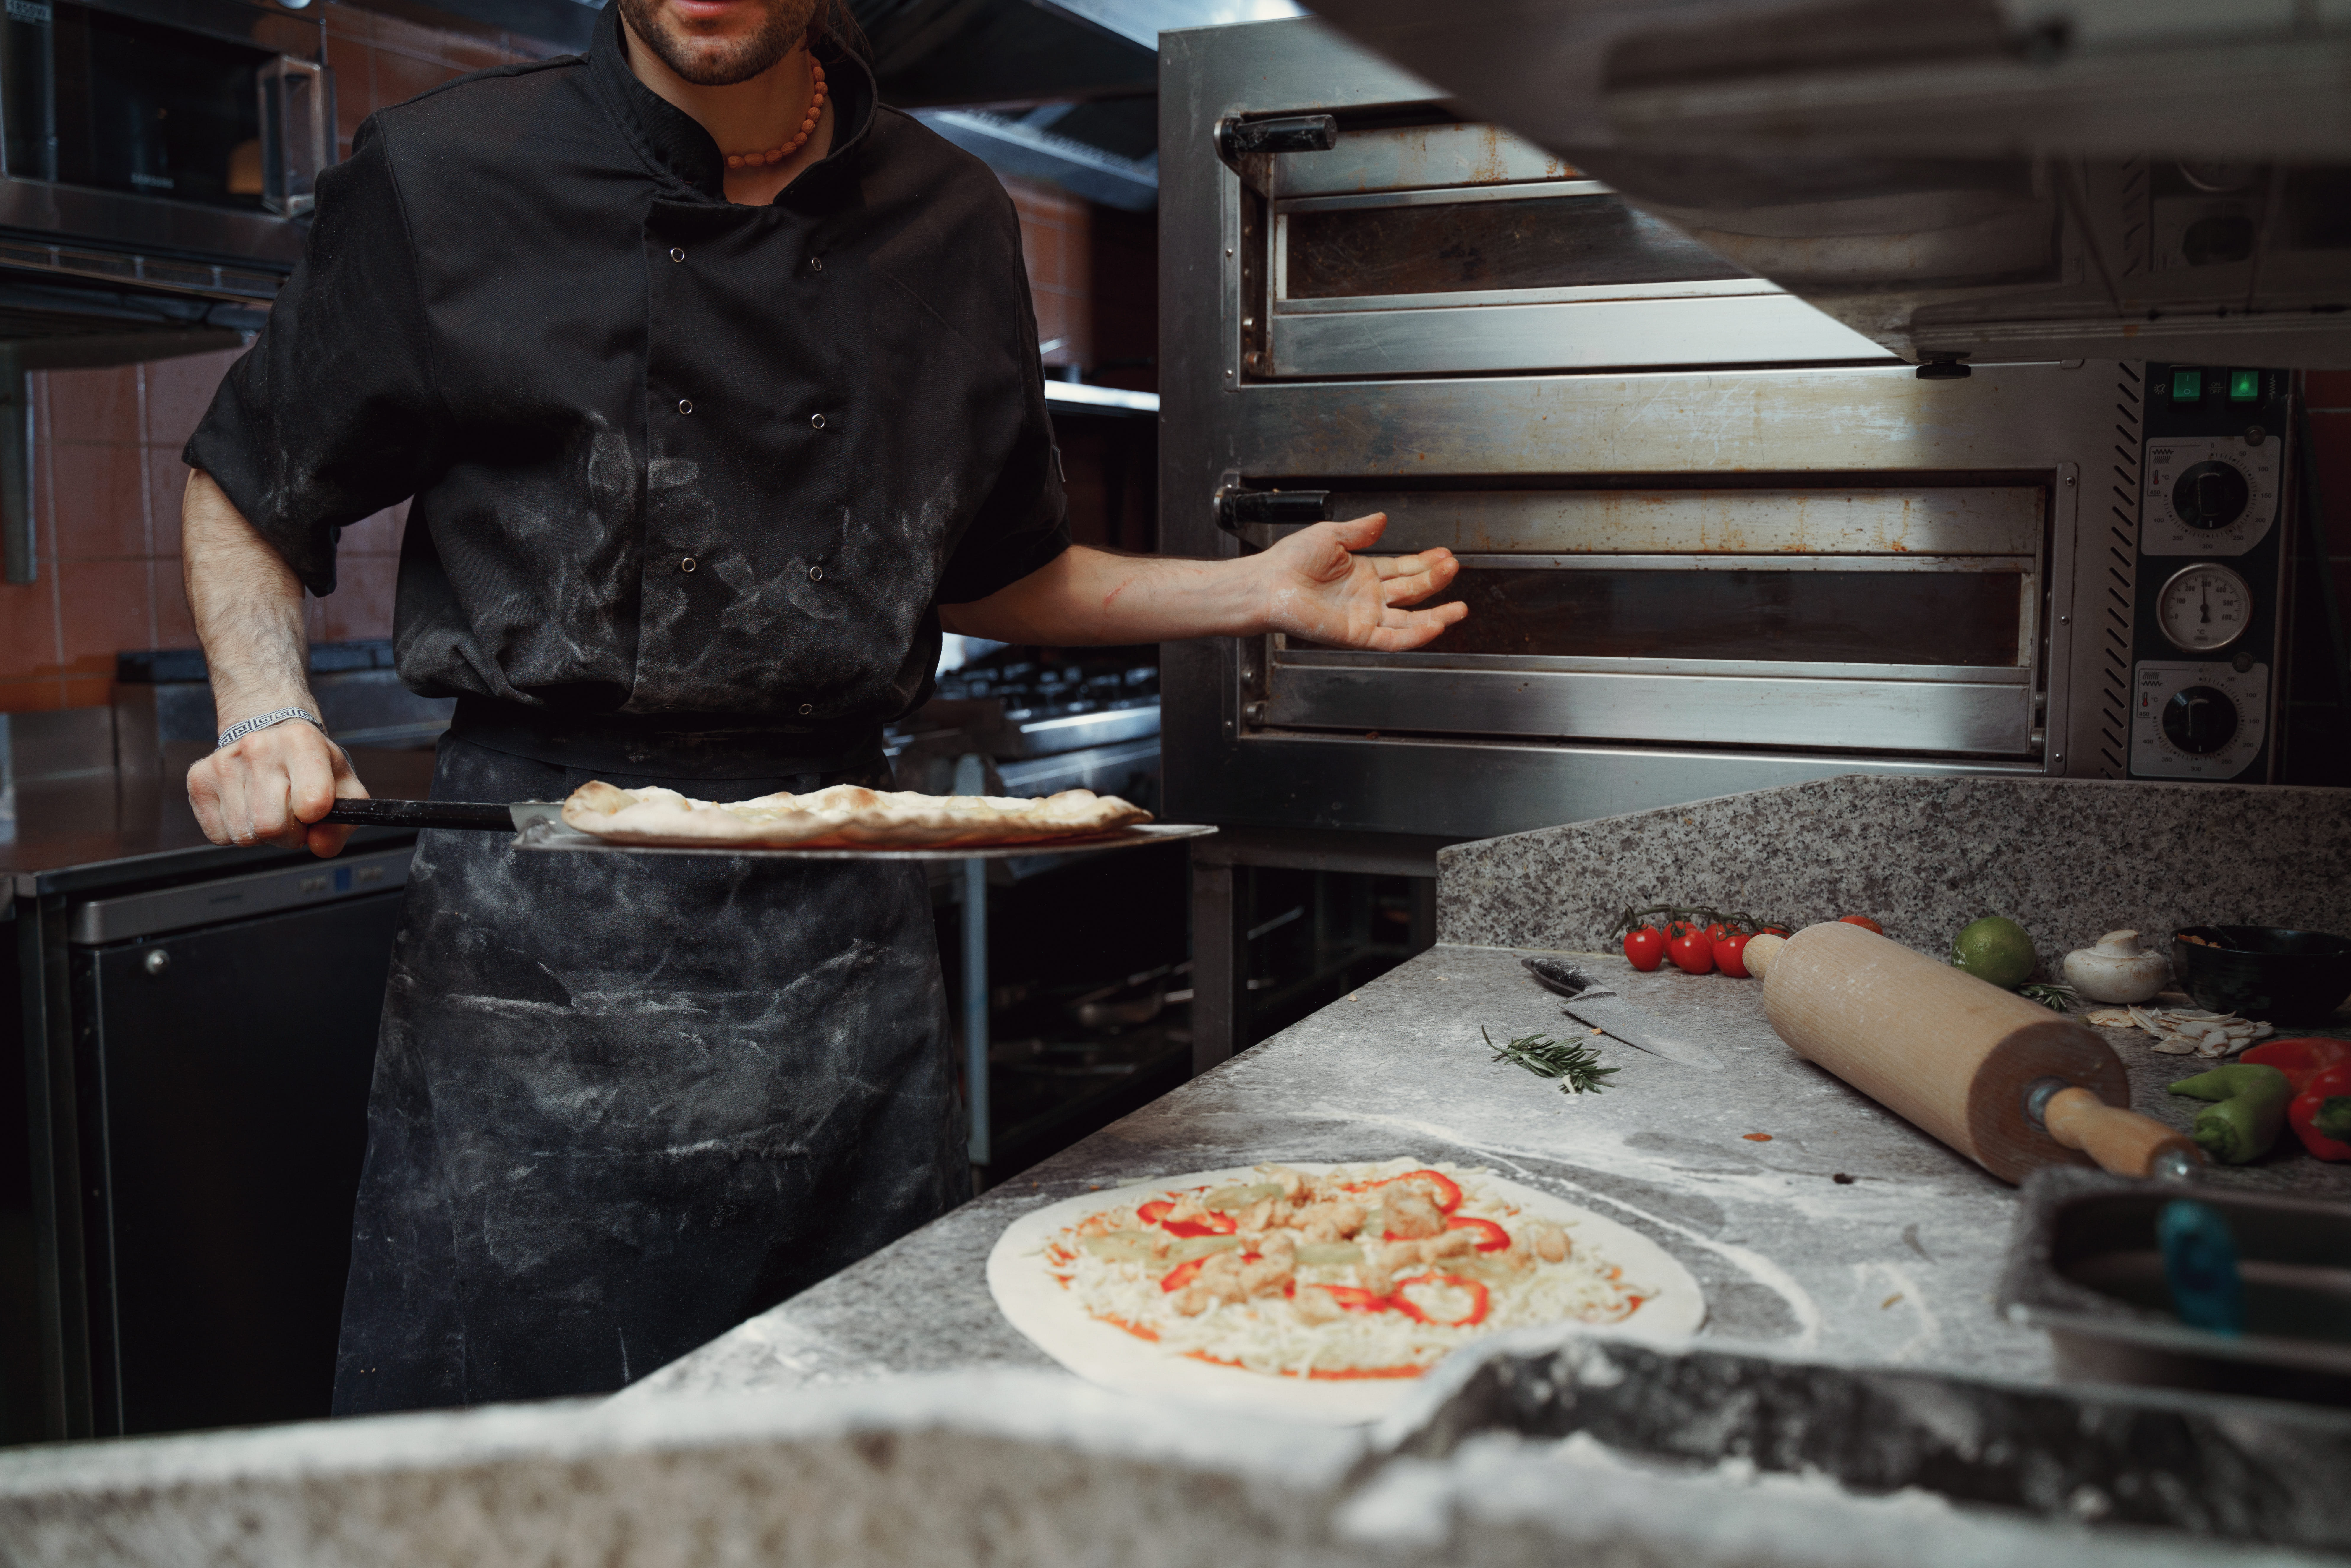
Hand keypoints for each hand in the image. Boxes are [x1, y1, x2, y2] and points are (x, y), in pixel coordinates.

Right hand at [187, 717, 369, 857]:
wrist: (271, 735)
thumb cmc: (311, 766)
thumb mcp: (344, 788)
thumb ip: (342, 823)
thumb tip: (319, 846)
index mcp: (302, 741)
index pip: (312, 802)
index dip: (315, 818)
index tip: (314, 811)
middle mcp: (258, 746)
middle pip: (271, 827)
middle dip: (288, 834)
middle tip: (293, 816)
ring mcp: (223, 762)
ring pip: (244, 834)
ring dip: (261, 834)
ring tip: (270, 807)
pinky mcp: (198, 779)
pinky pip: (219, 835)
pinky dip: (236, 831)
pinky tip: (247, 806)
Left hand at [1257, 513, 1465, 650]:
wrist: (1268, 583)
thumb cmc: (1289, 561)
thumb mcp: (1330, 536)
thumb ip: (1360, 531)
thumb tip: (1382, 519)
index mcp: (1362, 573)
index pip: (1402, 570)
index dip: (1425, 563)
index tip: (1445, 555)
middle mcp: (1366, 597)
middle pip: (1411, 592)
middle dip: (1435, 580)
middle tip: (1454, 569)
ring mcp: (1363, 617)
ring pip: (1408, 621)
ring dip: (1435, 614)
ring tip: (1459, 608)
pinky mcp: (1356, 634)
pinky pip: (1391, 639)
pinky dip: (1414, 635)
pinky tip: (1434, 626)